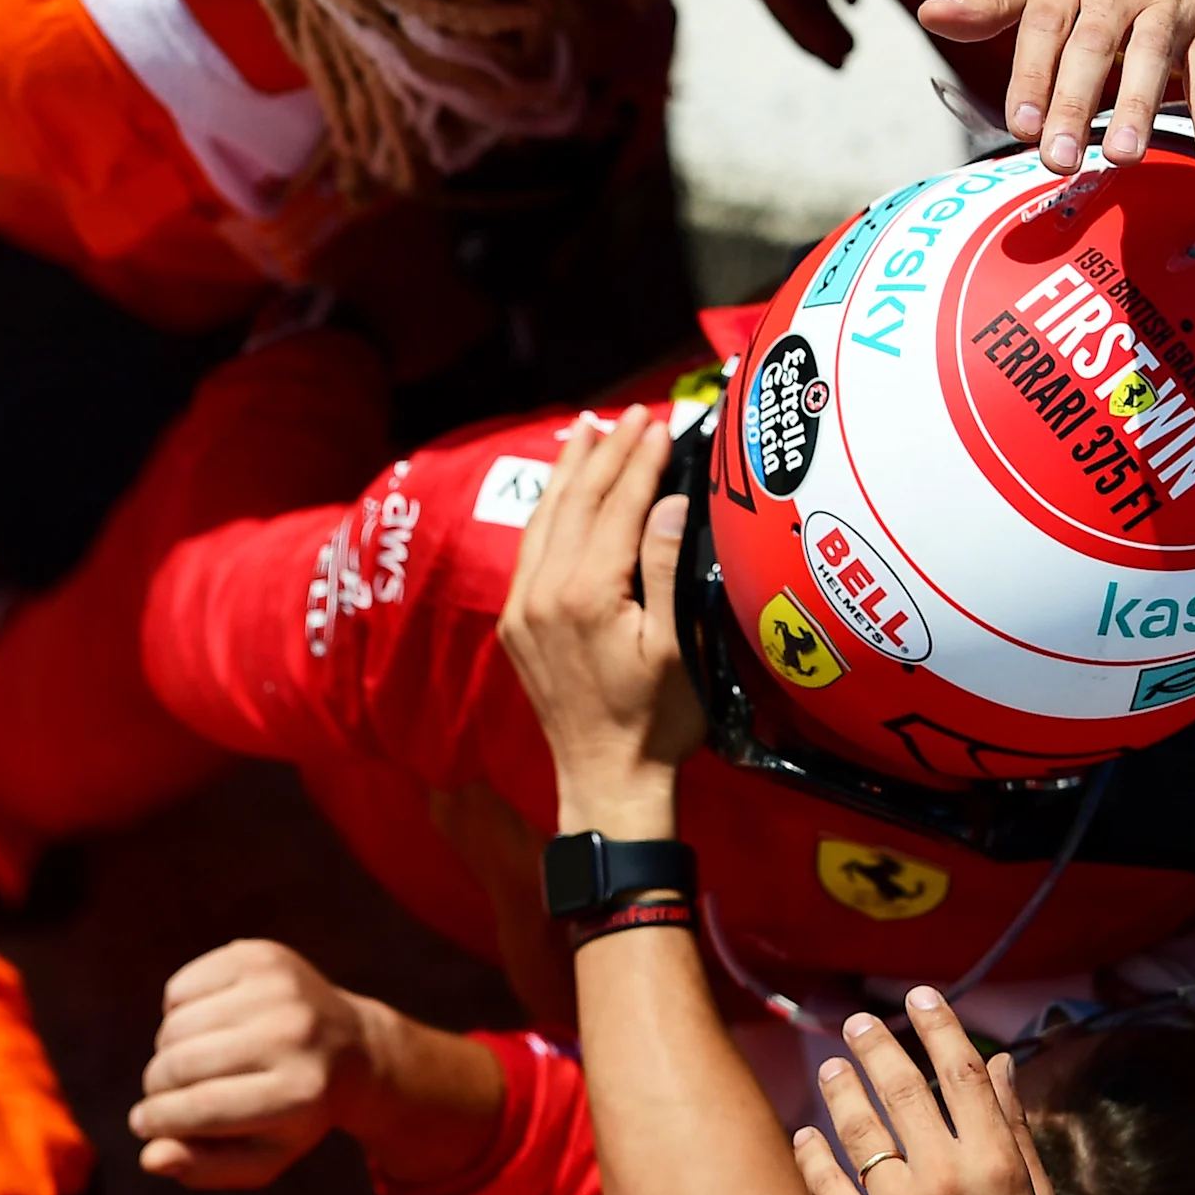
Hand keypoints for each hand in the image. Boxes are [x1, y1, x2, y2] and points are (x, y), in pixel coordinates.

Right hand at [133, 940, 491, 1191]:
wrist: (352, 1047)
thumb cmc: (294, 1113)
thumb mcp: (261, 1158)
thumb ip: (204, 1168)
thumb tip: (151, 1157)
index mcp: (299, 1093)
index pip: (198, 1108)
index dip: (155, 1120)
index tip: (144, 1124)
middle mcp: (294, 1034)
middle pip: (179, 1064)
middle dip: (157, 1086)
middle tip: (167, 1094)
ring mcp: (281, 988)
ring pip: (174, 1025)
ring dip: (166, 1049)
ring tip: (195, 1061)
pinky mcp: (263, 956)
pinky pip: (181, 987)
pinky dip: (177, 1011)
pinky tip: (211, 1025)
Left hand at [495, 406, 699, 835]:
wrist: (607, 779)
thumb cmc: (658, 721)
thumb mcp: (678, 646)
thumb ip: (665, 567)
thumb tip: (669, 501)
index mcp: (587, 595)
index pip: (616, 507)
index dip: (640, 461)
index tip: (660, 423)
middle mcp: (544, 594)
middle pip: (576, 503)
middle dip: (605, 454)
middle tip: (631, 415)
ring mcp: (523, 609)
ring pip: (544, 520)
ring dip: (569, 472)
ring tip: (589, 431)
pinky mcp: (517, 624)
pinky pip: (530, 548)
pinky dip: (548, 509)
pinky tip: (562, 491)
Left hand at [799, 992, 1066, 1194]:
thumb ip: (1016, 1131)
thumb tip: (1002, 1065)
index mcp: (997, 1164)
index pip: (962, 1073)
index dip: (940, 1026)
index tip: (921, 997)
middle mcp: (947, 1179)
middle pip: (904, 1090)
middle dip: (878, 1046)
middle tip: (858, 1021)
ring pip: (859, 1130)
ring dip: (841, 1089)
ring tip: (831, 1067)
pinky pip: (827, 1187)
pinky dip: (813, 1154)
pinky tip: (806, 1134)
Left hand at [919, 0, 1194, 172]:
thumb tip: (931, 18)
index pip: (1044, 25)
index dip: (1030, 75)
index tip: (1019, 124)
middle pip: (1093, 46)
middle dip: (1073, 103)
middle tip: (1058, 158)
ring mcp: (1171, 6)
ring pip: (1152, 58)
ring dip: (1137, 109)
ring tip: (1121, 156)